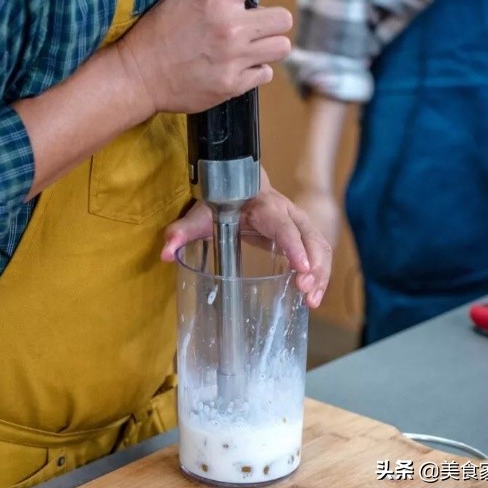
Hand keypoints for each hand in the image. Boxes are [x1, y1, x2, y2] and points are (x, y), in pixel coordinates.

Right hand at [115, 0, 291, 113]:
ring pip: (281, 48)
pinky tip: (237, 67)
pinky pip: (265, 74)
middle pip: (283, 19)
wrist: (139, 76)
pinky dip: (255, 71)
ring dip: (268, 46)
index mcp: (217, 1)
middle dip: (271, 20)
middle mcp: (231, 29)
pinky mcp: (232, 86)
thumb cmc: (157, 33)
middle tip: (256, 26)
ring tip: (250, 48)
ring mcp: (234, 60)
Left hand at [161, 186, 331, 308]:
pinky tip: (312, 298)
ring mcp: (299, 222)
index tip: (300, 268)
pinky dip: (320, 275)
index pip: (283, 225)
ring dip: (321, 274)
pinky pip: (319, 253)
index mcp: (265, 206)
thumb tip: (166, 252)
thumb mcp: (201, 214)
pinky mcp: (303, 234)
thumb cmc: (221, 202)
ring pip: (320, 246)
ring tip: (312, 301)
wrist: (239, 186)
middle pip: (310, 236)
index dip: (294, 246)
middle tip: (306, 291)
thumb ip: (183, 230)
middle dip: (313, 264)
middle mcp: (288, 212)